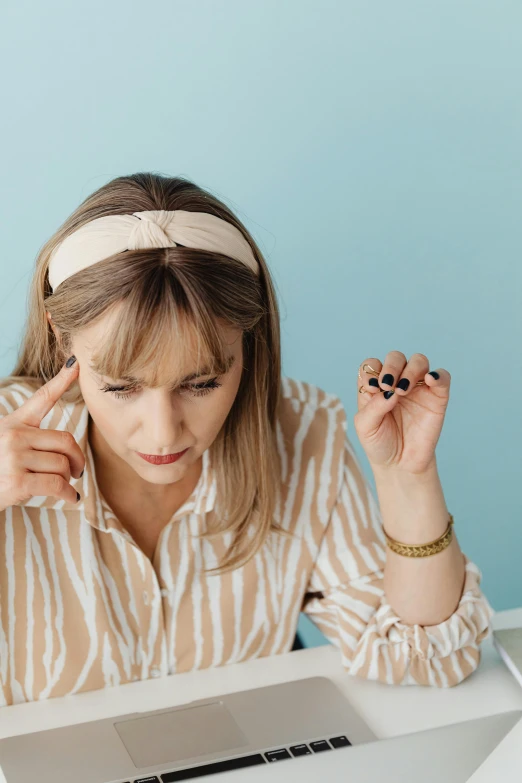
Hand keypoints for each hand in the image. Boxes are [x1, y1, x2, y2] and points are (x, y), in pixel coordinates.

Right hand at [0, 358, 84, 511]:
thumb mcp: (4, 445)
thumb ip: (28, 439)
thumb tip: (65, 448)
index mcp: (12, 424)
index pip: (42, 398)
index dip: (61, 380)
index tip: (76, 364)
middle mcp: (13, 436)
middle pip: (65, 441)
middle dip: (77, 458)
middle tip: (77, 470)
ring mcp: (14, 458)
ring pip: (62, 465)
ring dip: (69, 478)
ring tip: (64, 485)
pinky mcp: (17, 481)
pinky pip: (57, 485)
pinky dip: (68, 494)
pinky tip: (70, 498)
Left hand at [354, 351, 449, 474]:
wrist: (400, 465)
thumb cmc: (379, 443)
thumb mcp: (365, 427)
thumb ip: (373, 407)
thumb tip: (390, 391)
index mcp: (376, 386)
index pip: (372, 364)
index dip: (371, 371)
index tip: (372, 388)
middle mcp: (396, 382)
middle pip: (396, 357)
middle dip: (391, 367)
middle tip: (387, 386)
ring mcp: (418, 388)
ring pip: (419, 362)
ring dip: (410, 370)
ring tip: (403, 390)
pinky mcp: (437, 397)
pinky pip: (442, 377)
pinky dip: (438, 375)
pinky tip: (430, 380)